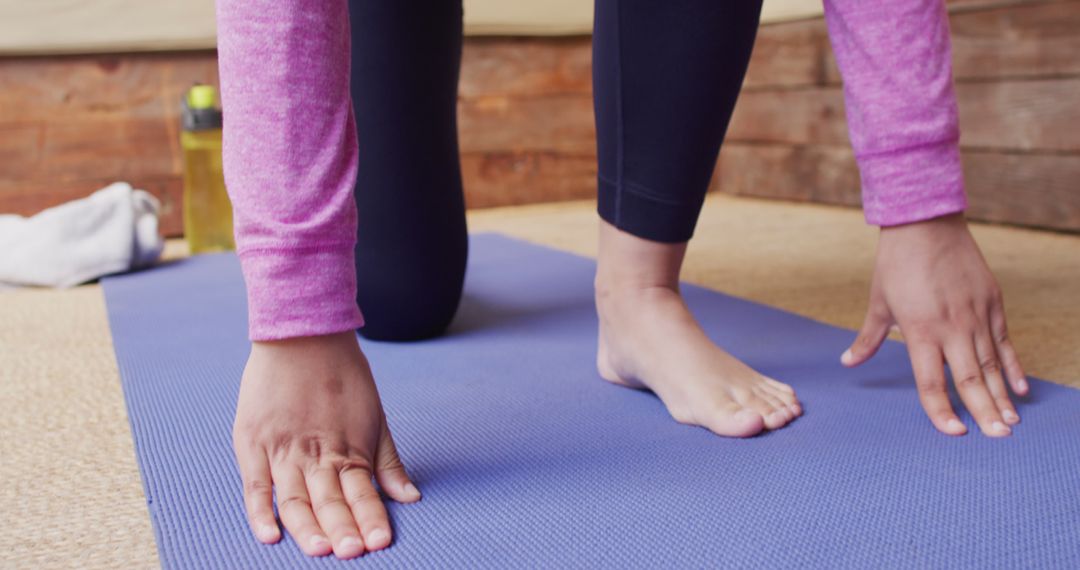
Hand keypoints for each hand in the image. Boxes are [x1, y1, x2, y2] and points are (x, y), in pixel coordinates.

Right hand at [232, 331, 419, 558]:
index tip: (379, 542)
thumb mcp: (376, 416)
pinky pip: (255, 484)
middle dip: (342, 528)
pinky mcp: (253, 441)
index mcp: (348, 448)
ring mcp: (282, 448)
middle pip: (329, 500)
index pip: (362, 492)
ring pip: (295, 498)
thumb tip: (410, 498)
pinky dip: (260, 511)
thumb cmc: (344, 376)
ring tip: (320, 549)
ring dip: (308, 526)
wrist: (303, 332)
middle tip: (351, 552)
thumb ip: (388, 462)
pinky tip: (270, 535)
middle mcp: (316, 453)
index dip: (370, 518)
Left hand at [842, 214, 1027, 436]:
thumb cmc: (896, 264)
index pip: (931, 381)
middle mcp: (951, 327)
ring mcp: (975, 315)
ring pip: (991, 365)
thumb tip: (847, 362)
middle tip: (997, 439)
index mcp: (919, 330)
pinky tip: (1021, 389)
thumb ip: (868, 338)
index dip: (941, 410)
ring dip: (1001, 396)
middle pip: (968, 379)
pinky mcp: (992, 302)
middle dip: (983, 412)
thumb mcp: (878, 303)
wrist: (925, 223)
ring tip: (1010, 423)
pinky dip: (1012, 367)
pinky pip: (1004, 342)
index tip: (954, 433)